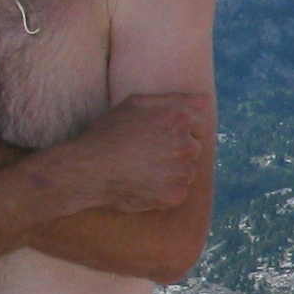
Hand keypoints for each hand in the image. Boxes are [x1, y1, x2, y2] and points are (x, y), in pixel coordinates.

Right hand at [54, 92, 210, 215]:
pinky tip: (145, 184)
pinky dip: (166, 190)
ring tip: (144, 169)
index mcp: (179, 120)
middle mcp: (186, 145)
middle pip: (193, 148)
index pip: (199, 124)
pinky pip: (180, 192)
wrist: (89, 170)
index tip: (159, 135)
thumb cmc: (109, 133)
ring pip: (187, 171)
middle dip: (176, 150)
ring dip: (172, 171)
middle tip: (148, 153)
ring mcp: (182, 172)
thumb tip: (205, 99)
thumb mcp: (136, 104)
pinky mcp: (175, 195)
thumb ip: (175, 99)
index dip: (179, 129)